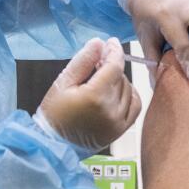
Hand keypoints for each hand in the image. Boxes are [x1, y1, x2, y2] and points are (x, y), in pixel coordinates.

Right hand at [36, 37, 140, 154]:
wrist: (53, 146)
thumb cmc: (54, 114)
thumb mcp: (63, 82)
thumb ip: (83, 61)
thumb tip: (99, 43)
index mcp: (95, 97)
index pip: (115, 66)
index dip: (114, 51)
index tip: (111, 42)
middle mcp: (111, 110)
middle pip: (121, 77)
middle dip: (110, 67)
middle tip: (96, 65)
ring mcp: (118, 122)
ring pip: (129, 89)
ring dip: (119, 81)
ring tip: (101, 82)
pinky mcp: (120, 131)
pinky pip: (135, 106)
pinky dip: (129, 95)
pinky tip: (116, 93)